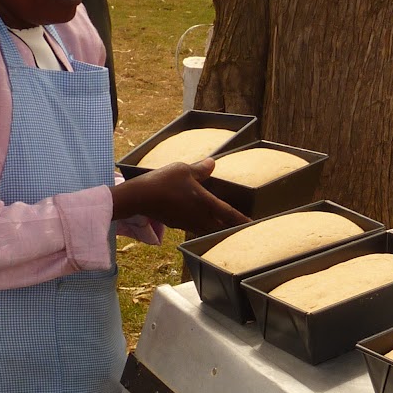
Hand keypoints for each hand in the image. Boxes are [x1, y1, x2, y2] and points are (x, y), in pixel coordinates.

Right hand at [111, 158, 248, 234]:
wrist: (140, 197)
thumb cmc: (164, 181)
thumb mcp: (183, 169)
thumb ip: (200, 169)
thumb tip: (212, 163)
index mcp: (206, 203)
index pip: (230, 214)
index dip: (242, 219)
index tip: (252, 225)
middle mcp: (200, 217)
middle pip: (221, 226)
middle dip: (232, 228)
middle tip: (241, 229)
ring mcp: (188, 223)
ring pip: (208, 229)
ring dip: (217, 229)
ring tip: (223, 226)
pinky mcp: (177, 224)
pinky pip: (195, 227)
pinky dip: (202, 226)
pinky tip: (200, 221)